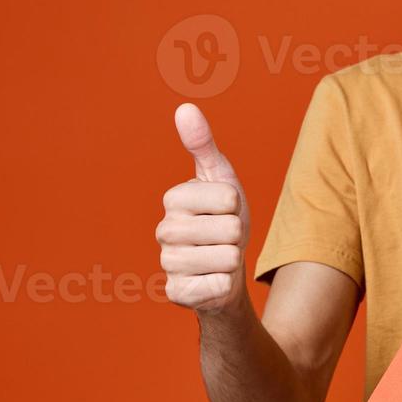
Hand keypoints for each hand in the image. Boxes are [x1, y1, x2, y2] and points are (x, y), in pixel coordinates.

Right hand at [156, 103, 251, 312]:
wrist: (225, 269)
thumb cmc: (223, 218)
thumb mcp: (221, 179)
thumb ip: (203, 145)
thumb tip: (185, 108)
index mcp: (174, 198)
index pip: (229, 196)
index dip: (237, 205)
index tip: (225, 210)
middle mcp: (164, 230)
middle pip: (231, 228)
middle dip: (237, 235)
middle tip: (224, 238)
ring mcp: (168, 263)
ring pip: (227, 258)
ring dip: (232, 260)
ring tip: (219, 257)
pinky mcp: (177, 293)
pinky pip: (219, 285)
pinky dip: (225, 284)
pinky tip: (212, 280)